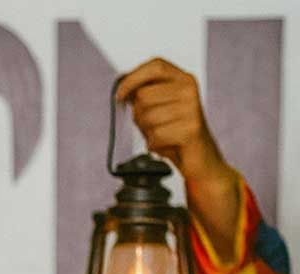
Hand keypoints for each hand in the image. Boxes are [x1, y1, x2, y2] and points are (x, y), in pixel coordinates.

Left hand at [115, 58, 232, 189]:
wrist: (201, 159)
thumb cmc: (177, 134)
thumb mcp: (162, 109)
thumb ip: (146, 96)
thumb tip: (123, 90)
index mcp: (183, 80)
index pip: (155, 66)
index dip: (133, 78)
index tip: (119, 94)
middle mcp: (189, 89)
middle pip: (144, 96)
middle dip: (139, 116)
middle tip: (152, 126)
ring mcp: (191, 108)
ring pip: (147, 118)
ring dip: (147, 133)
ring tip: (162, 135)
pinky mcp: (190, 129)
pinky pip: (155, 136)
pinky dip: (154, 145)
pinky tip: (166, 145)